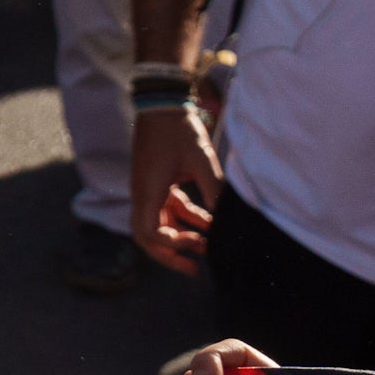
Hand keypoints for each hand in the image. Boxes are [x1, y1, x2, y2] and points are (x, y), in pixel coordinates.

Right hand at [133, 103, 222, 274]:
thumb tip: (230, 220)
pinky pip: (169, 210)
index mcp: (148, 191)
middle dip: (170, 255)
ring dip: (180, 239)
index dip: (168, 247)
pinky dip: (187, 221)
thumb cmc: (178, 130)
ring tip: (207, 249)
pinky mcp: (158, 184)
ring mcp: (149, 190)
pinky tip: (209, 224)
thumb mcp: (201, 160)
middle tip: (195, 269)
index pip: (147, 233)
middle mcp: (144, 194)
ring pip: (159, 226)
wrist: (163, 105)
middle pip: (147, 237)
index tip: (194, 245)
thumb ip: (215, 190)